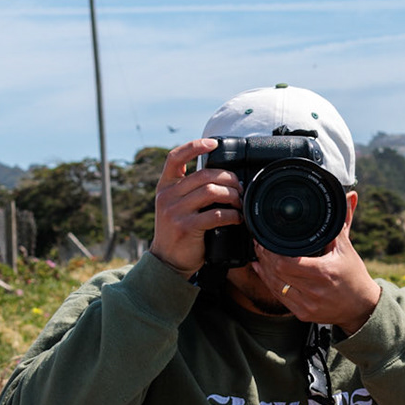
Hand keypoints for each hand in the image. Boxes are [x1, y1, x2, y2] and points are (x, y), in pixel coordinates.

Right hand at [148, 139, 239, 275]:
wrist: (168, 261)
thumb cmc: (179, 232)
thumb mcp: (176, 206)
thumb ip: (189, 190)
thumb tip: (221, 176)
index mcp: (165, 186)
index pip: (174, 157)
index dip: (194, 146)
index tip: (213, 143)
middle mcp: (167, 196)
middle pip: (204, 174)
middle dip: (228, 179)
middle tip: (239, 188)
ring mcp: (174, 211)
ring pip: (211, 192)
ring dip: (232, 196)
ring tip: (239, 203)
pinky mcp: (185, 227)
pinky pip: (216, 214)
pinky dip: (232, 215)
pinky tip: (237, 219)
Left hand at [249, 208, 380, 333]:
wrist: (362, 307)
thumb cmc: (354, 275)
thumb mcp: (347, 248)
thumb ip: (343, 221)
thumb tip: (349, 196)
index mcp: (324, 273)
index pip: (286, 263)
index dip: (271, 252)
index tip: (265, 239)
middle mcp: (314, 291)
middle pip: (277, 273)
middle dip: (264, 257)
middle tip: (260, 244)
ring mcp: (307, 305)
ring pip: (275, 286)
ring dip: (264, 269)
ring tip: (260, 255)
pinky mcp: (303, 314)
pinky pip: (279, 297)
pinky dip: (269, 283)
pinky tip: (263, 271)